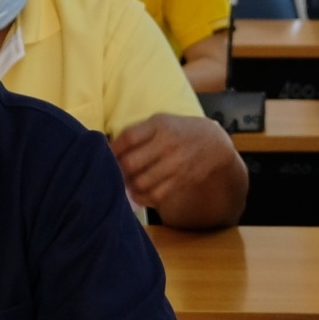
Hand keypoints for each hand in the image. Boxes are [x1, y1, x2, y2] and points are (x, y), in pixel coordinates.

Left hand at [111, 113, 232, 209]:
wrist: (213, 142)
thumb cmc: (179, 130)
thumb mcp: (160, 121)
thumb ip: (137, 132)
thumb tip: (109, 148)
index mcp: (160, 125)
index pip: (129, 138)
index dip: (112, 149)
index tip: (105, 154)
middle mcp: (168, 144)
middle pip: (132, 163)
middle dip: (117, 170)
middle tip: (111, 172)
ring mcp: (176, 165)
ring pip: (141, 183)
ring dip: (128, 186)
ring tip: (124, 183)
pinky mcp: (181, 181)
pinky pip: (156, 196)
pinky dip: (142, 198)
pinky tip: (137, 193)